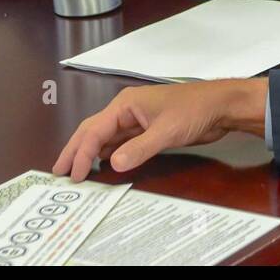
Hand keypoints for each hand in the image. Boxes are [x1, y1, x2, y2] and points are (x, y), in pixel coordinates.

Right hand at [52, 78, 268, 181]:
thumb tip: (112, 164)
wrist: (220, 106)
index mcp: (125, 104)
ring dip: (89, 152)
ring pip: (104, 137)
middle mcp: (126, 110)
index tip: (73, 174)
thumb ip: (139, 149)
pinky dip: (107, 153)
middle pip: (93, 130)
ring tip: (74, 171)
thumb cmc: (194, 110)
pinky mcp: (147, 129)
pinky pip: (119, 141)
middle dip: (75, 150)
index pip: (95, 130)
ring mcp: (136, 120)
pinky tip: (101, 164)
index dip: (81, 153)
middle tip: (59, 172)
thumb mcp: (166, 131)